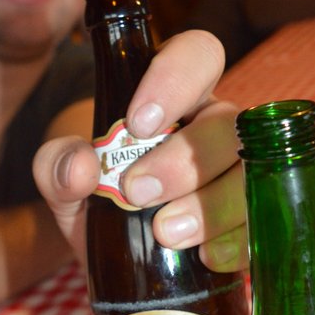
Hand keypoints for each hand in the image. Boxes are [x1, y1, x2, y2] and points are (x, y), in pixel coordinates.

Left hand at [33, 30, 247, 272]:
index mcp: (175, 99)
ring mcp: (238, 177)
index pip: (197, 55)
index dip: (174, 79)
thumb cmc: (96, 202)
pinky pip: (259, 227)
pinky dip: (234, 242)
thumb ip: (55, 165)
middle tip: (137, 192)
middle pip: (227, 123)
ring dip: (211, 205)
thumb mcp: (62, 182)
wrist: (112, 259)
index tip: (137, 123)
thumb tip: (81, 168)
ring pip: (250, 175)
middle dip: (184, 159)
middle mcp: (215, 129)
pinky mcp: (247, 225)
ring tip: (166, 233)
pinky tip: (204, 257)